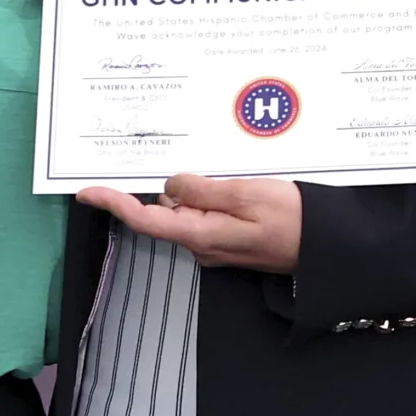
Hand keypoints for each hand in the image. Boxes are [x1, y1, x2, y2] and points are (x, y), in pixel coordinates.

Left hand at [76, 175, 303, 271]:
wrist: (329, 247)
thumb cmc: (294, 219)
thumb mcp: (248, 194)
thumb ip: (204, 189)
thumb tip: (170, 186)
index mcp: (200, 234)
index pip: (145, 219)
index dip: (114, 204)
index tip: (86, 191)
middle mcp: (201, 244)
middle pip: (169, 208)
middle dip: (179, 185)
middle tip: (216, 168)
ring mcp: (215, 245)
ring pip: (190, 208)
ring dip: (202, 189)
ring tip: (240, 178)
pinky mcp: (229, 240)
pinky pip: (208, 213)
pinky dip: (215, 197)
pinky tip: (241, 187)